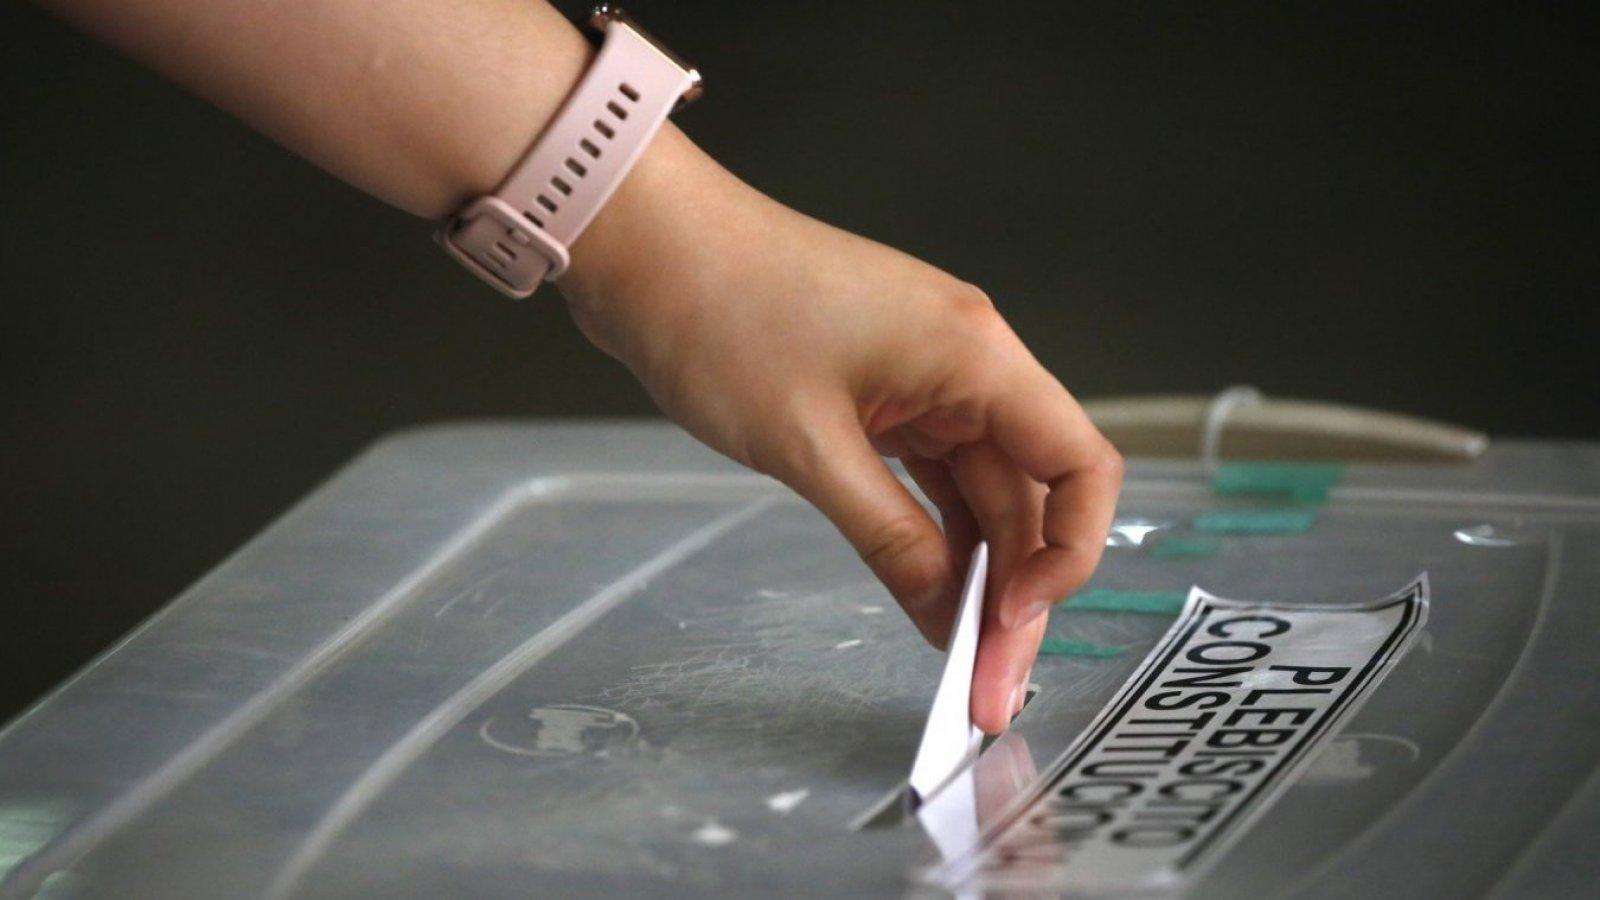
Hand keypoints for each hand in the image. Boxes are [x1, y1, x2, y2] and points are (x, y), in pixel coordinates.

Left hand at [561, 128, 1122, 733]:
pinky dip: (932, 533)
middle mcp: (968, 362)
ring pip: (980, 490)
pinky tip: (928, 594)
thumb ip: (891, 537)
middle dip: (1017, 589)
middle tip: (987, 684)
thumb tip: (949, 614)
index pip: (1080, 464)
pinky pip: (931, 474)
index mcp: (976, 354)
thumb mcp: (808, 448)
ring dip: (976, 570)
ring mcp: (925, 375)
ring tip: (960, 658)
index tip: (1015, 620)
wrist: (648, 245)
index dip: (1070, 553)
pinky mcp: (882, 389)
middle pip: (1029, 492)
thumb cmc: (722, 316)